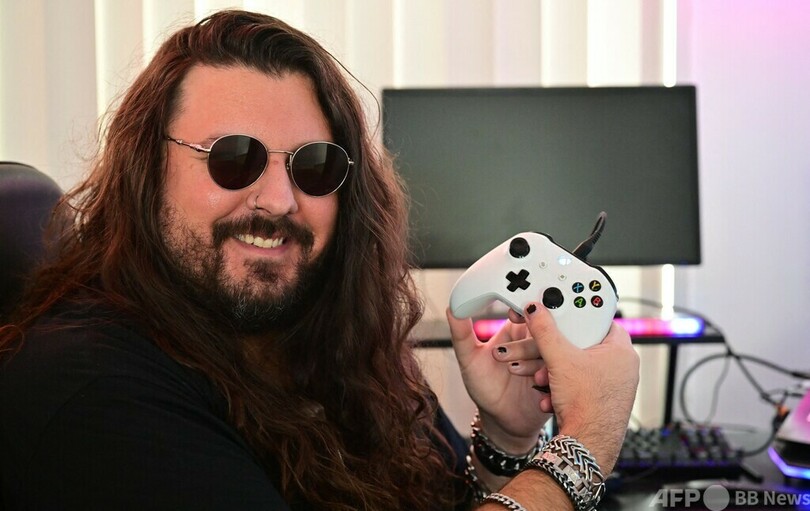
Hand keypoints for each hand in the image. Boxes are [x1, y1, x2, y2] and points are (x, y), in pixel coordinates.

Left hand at [446, 308, 552, 452]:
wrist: (500, 419)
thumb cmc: (484, 385)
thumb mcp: (469, 359)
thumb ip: (462, 334)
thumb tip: (452, 307)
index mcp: (516, 330)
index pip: (527, 311)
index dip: (525, 311)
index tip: (515, 317)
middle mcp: (535, 344)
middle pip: (542, 331)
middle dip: (525, 344)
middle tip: (504, 357)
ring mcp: (548, 362)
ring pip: (552, 352)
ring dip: (534, 362)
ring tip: (514, 372)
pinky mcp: (558, 380)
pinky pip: (561, 375)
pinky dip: (548, 382)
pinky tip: (534, 389)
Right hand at [492, 302, 639, 472]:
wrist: (587, 444)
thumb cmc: (587, 404)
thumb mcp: (559, 359)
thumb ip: (545, 330)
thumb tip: (536, 310)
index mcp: (621, 350)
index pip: (601, 319)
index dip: (579, 315)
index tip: (563, 310)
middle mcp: (622, 366)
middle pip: (585, 344)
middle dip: (559, 349)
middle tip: (547, 347)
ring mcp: (614, 385)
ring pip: (578, 366)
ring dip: (556, 370)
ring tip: (544, 377)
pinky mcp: (603, 400)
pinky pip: (579, 384)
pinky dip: (562, 386)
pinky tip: (549, 394)